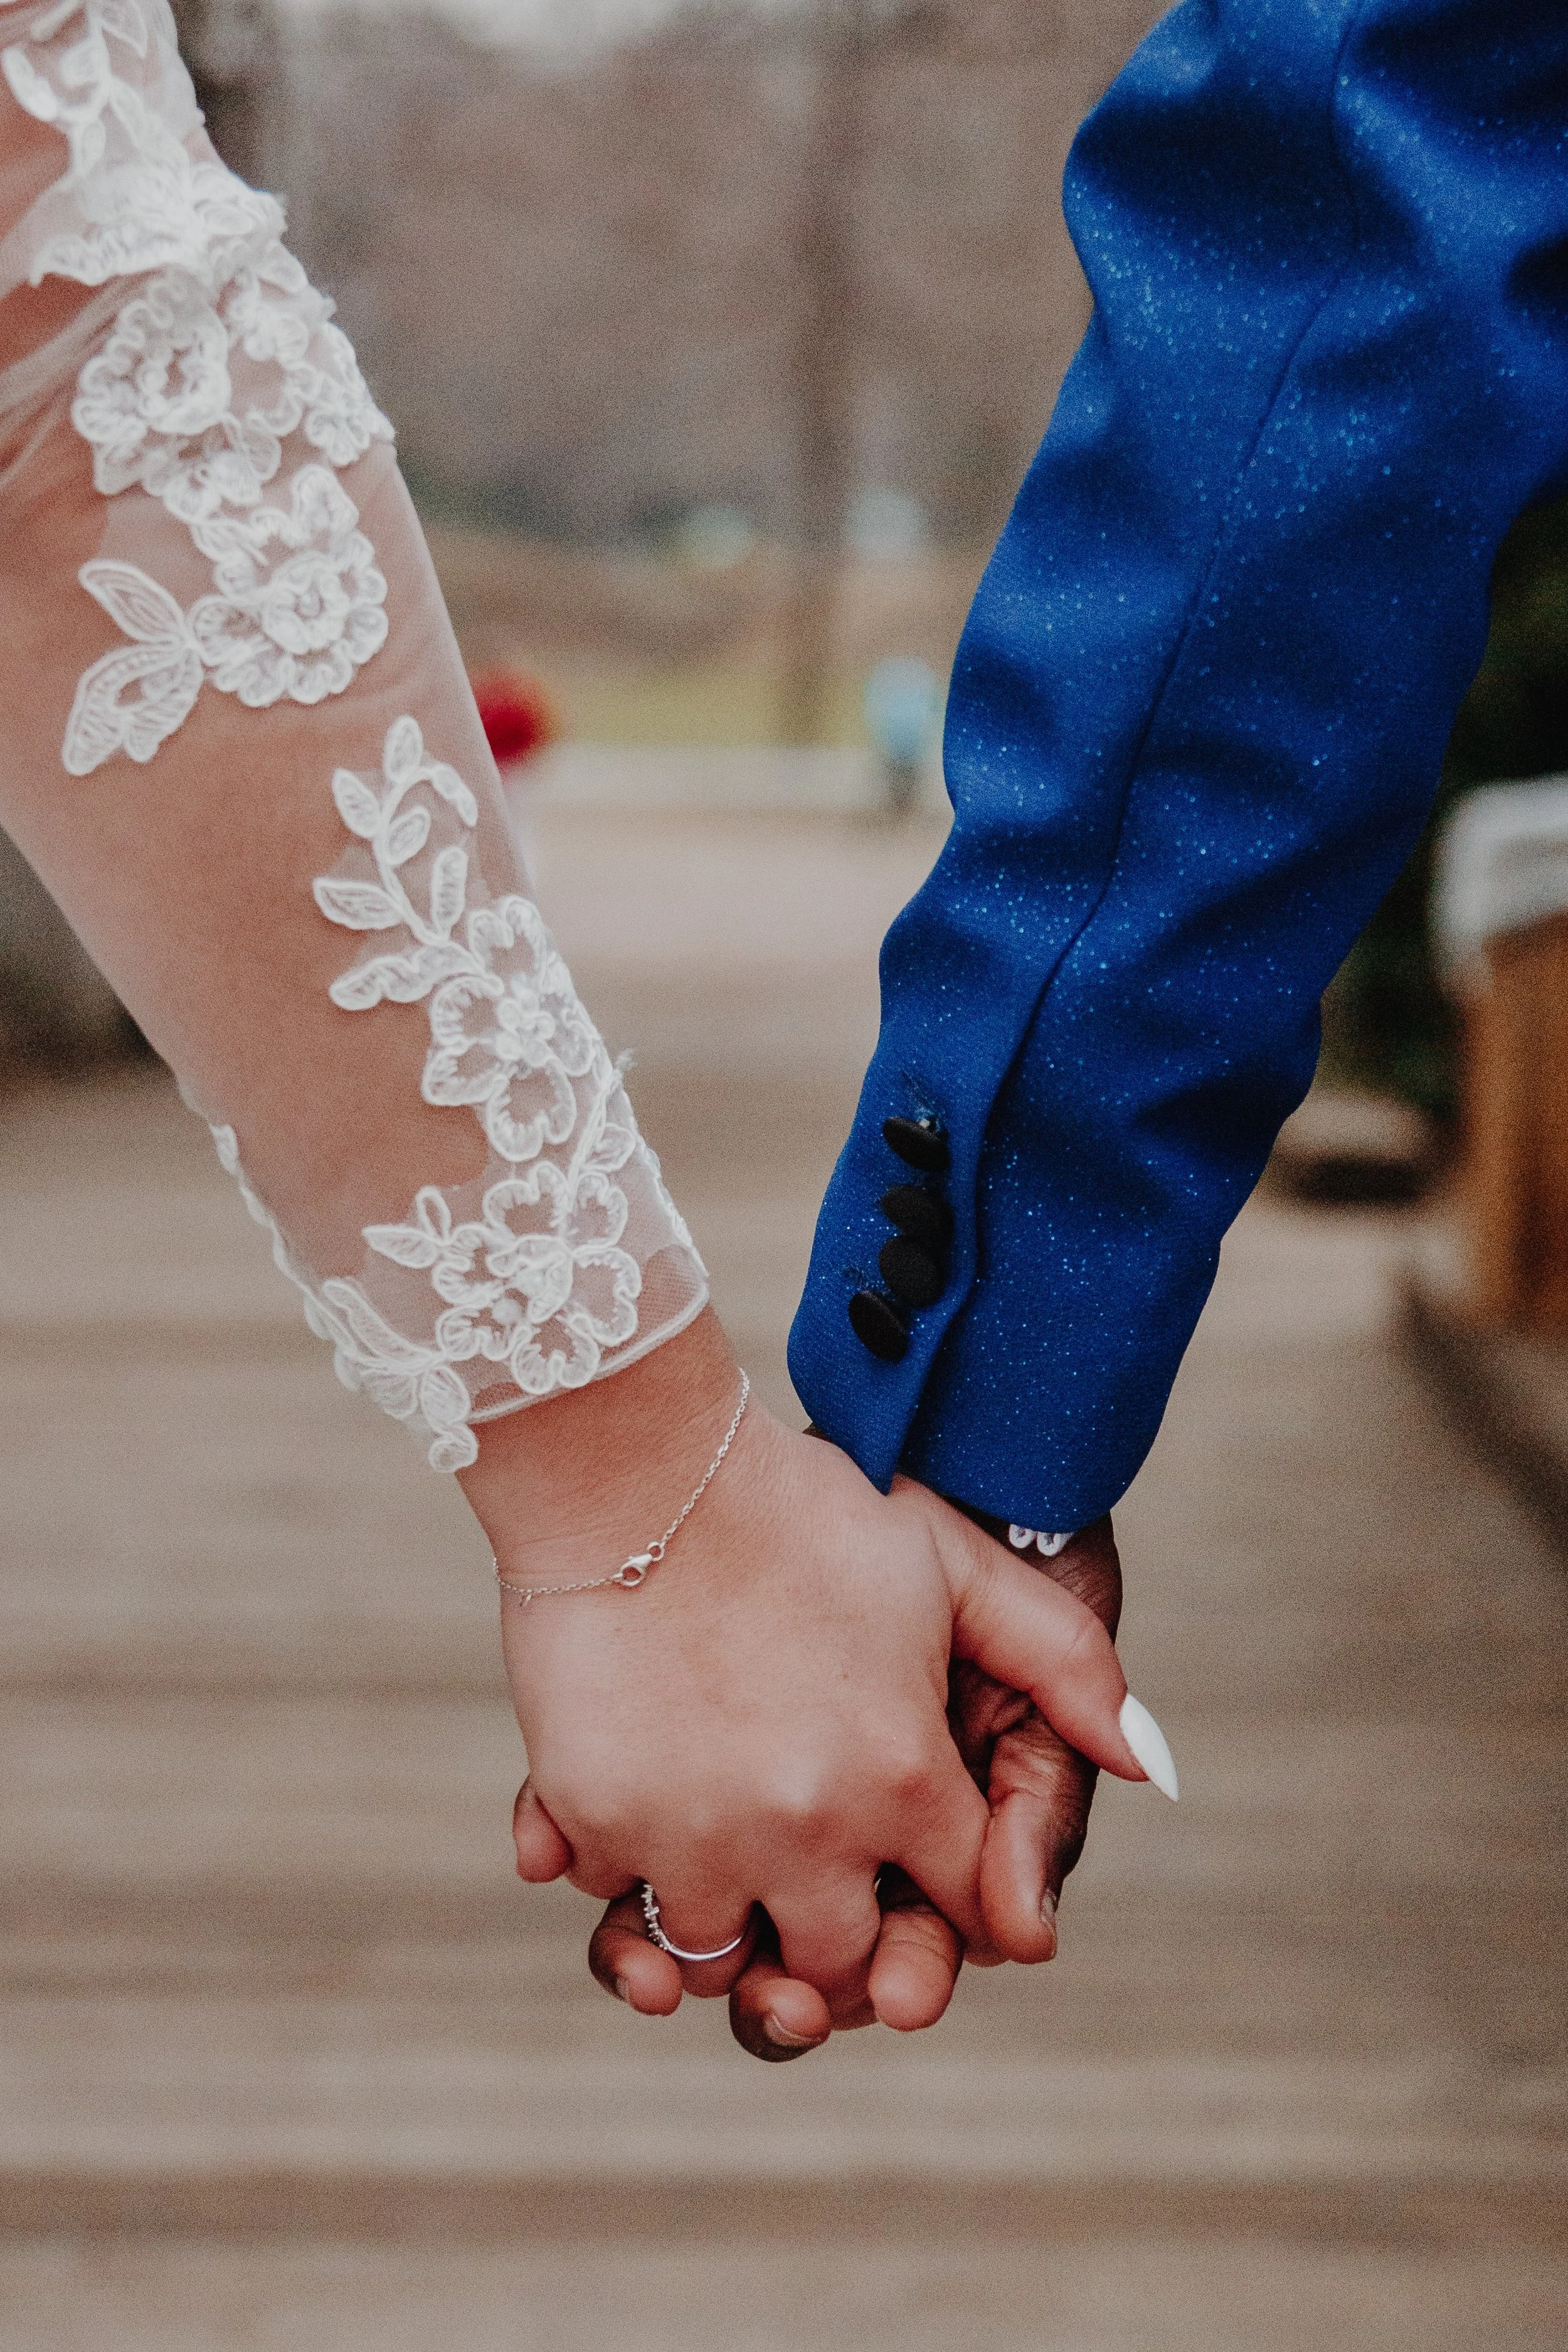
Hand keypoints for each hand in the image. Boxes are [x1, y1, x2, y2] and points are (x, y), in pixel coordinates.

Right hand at [466, 1311, 1149, 2016]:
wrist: (639, 1463)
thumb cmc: (801, 1507)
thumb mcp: (955, 1564)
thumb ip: (1069, 1663)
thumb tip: (1149, 1765)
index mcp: (904, 1783)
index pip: (961, 1914)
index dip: (948, 1909)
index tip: (917, 1882)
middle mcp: (806, 1836)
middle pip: (835, 1967)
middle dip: (835, 1947)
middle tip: (812, 1892)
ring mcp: (692, 1838)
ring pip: (715, 1961)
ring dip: (724, 1926)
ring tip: (720, 1858)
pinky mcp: (594, 1822)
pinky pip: (617, 1904)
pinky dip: (626, 1879)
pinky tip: (632, 1819)